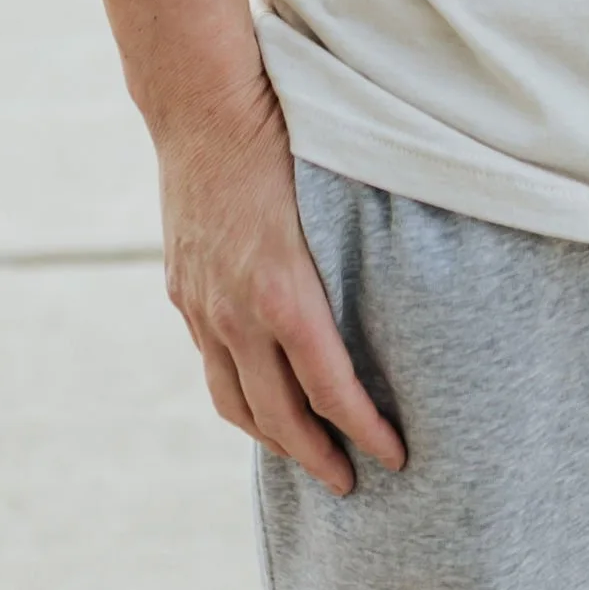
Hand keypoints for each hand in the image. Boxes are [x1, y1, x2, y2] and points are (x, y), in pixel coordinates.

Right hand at [155, 76, 406, 493]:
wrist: (202, 106)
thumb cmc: (285, 139)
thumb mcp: (333, 204)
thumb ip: (356, 262)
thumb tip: (404, 309)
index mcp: (285, 292)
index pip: (331, 390)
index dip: (365, 431)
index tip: (396, 456)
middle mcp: (237, 312)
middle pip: (280, 417)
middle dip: (320, 459)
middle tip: (353, 483)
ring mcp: (202, 307)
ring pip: (237, 404)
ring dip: (275, 440)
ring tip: (308, 456)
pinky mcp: (184, 294)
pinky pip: (213, 368)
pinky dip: (241, 396)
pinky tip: (264, 400)